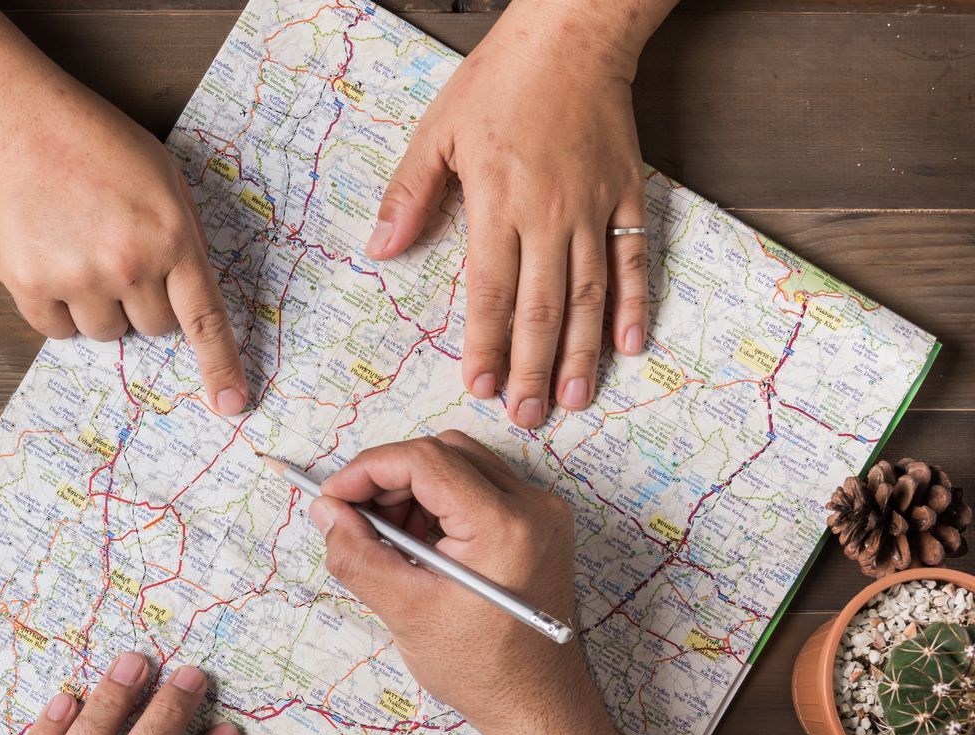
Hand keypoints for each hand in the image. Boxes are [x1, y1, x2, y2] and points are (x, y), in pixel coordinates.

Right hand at [0, 85, 249, 416]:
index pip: (204, 318)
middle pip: (152, 328)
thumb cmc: (96, 146)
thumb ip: (182, 238)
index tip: (231, 403)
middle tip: (119, 254)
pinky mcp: (32, 286)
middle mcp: (128, 264)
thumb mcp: (164, 179)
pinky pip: (58, 331)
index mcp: (170, 236)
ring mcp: (77, 279)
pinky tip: (53, 259)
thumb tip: (189, 300)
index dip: (220, 365)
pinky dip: (58, 307)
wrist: (21, 127)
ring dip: (99, 306)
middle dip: (143, 301)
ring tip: (81, 250)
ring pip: (106, 333)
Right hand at [307, 432, 599, 734]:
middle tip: (352, 517)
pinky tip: (416, 546)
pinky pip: (477, 489)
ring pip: (459, 466)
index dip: (368, 470)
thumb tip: (326, 511)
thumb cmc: (482, 669)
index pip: (426, 461)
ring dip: (411, 491)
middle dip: (388, 478)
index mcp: (505, 526)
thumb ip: (358, 555)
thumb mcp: (405, 612)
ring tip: (385, 540)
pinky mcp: (537, 525)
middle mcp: (533, 507)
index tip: (332, 495)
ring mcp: (541, 514)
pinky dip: (437, 505)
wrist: (537, 705)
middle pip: (444, 453)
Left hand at [367, 0, 653, 427]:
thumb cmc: (500, 81)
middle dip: (531, 367)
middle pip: (541, 307)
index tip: (480, 386)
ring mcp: (594, 207)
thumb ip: (410, 195)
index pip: (490, 292)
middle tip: (527, 416)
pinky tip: (627, 345)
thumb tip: (381, 249)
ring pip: (588, 293)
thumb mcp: (437, 131)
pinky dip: (632, 304)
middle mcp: (550, 214)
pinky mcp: (628, 194)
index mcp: (498, 203)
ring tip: (572, 399)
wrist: (573, 34)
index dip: (486, 344)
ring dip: (580, 352)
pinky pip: (633, 259)